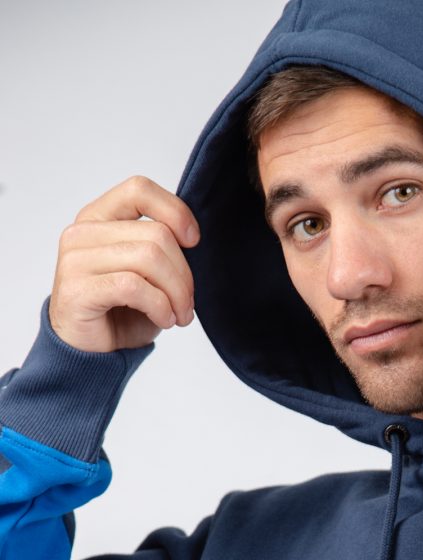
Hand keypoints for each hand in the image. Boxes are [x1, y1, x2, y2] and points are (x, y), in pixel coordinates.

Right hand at [49, 175, 199, 351]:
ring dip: (176, 294)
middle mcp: (82, 233)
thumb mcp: (147, 273)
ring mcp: (75, 260)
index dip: (175, 211)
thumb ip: (160, 247)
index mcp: (99, 219)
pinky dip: (160, 306)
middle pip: (156, 234)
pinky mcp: (77, 289)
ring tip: (179, 315)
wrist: (91, 354)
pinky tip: (164, 320)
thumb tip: (191, 238)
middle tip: (188, 304)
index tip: (194, 242)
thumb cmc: (121, 313)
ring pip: (149, 258)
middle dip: (184, 274)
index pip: (139, 190)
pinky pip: (134, 287)